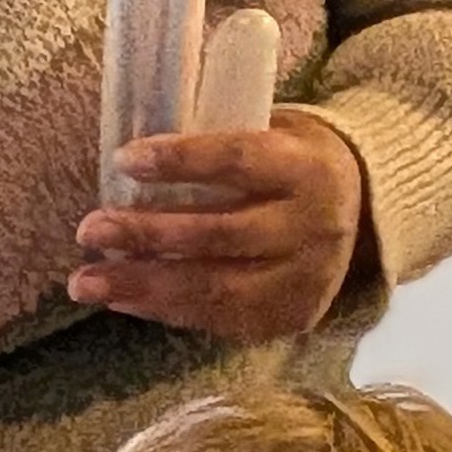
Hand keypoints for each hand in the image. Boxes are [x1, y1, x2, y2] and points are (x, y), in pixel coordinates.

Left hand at [70, 109, 367, 339]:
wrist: (365, 216)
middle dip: (147, 234)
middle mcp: (312, 227)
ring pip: (215, 287)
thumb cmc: (293, 163)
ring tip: (85, 283)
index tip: (124, 160)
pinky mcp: (290, 316)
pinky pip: (219, 318)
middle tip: (89, 230)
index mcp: (307, 168)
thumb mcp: (276, 132)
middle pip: (220, 233)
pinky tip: (121, 302)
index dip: (181, 161)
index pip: (239, 161)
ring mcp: (304, 279)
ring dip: (142, 286)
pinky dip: (164, 311)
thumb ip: (221, 140)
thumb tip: (130, 156)